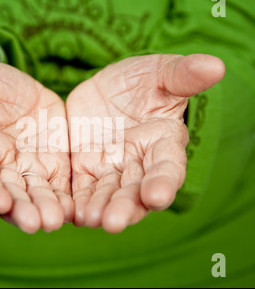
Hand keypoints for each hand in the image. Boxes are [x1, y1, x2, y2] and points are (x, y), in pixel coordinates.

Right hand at [0, 60, 72, 232]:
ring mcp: (30, 174)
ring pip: (35, 198)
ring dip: (43, 211)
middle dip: (19, 211)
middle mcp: (3, 170)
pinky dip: (66, 203)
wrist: (26, 96)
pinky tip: (75, 212)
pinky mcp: (54, 172)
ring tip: (55, 221)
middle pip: (8, 196)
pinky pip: (60, 190)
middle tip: (33, 223)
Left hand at [66, 54, 224, 232]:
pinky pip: (82, 190)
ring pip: (108, 194)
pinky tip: (72, 214)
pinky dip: (78, 203)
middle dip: (127, 206)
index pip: (167, 166)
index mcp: (162, 142)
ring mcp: (111, 169)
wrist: (105, 90)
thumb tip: (216, 66)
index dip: (163, 181)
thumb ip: (182, 74)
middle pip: (135, 190)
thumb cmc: (140, 81)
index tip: (157, 196)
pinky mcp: (85, 169)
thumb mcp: (158, 72)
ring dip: (100, 209)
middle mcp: (138, 163)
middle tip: (114, 222)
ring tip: (89, 220)